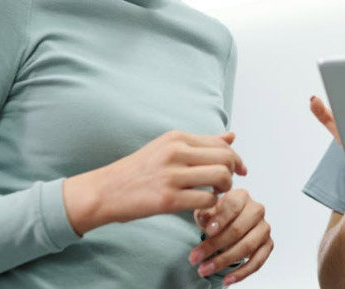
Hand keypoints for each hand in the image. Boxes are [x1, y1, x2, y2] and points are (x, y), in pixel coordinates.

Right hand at [63, 130, 246, 235]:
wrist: (103, 191)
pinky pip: (206, 200)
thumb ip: (200, 143)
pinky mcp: (168, 199)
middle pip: (226, 158)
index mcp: (177, 138)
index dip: (236, 158)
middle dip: (233, 173)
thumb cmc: (138, 171)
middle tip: (226, 185)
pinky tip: (202, 207)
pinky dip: (211, 206)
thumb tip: (232, 136)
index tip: (241, 170)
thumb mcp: (167, 148)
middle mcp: (176, 152)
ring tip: (215, 195)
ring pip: (221, 177)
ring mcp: (172, 175)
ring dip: (225, 189)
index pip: (221, 143)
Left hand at [189, 188, 272, 284]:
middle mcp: (256, 210)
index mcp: (241, 196)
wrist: (229, 223)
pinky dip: (242, 273)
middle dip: (215, 245)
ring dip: (224, 261)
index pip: (233, 206)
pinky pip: (257, 261)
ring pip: (247, 246)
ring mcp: (264, 228)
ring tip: (205, 269)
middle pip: (238, 229)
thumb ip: (205, 213)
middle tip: (196, 257)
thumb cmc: (218, 216)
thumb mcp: (207, 211)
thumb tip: (205, 217)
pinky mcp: (268, 244)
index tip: (208, 230)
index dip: (221, 219)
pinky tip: (227, 279)